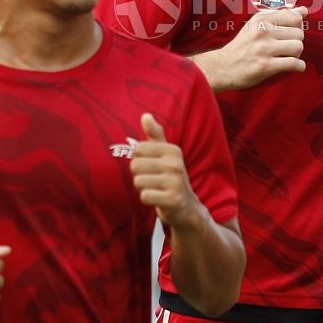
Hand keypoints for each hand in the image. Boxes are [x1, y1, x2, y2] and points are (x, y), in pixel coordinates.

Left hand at [131, 114, 204, 228]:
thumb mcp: (166, 154)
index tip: (152, 167)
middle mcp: (175, 164)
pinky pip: (145, 196)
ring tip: (156, 189)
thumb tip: (145, 115)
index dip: (139, 160)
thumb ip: (155, 135)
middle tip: (153, 180)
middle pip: (135, 165)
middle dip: (139, 175)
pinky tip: (158, 199)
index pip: (138, 149)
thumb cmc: (171, 177)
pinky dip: (148, 199)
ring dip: (143, 188)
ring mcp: (175, 182)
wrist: (186, 207)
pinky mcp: (172, 199)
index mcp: (173, 150)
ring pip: (138, 182)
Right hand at [205, 7, 306, 89]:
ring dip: (296, 54)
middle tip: (286, 48)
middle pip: (299, 33)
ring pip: (298, 47)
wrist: (222, 67)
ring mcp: (265, 48)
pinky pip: (294, 64)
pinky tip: (293, 66)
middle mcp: (263, 31)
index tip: (290, 34)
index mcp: (261, 19)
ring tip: (287, 56)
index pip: (295, 17)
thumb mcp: (256, 25)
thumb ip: (280, 16)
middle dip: (296, 42)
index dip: (297, 27)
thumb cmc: (242, 46)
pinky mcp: (266, 66)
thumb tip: (304, 10)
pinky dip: (298, 67)